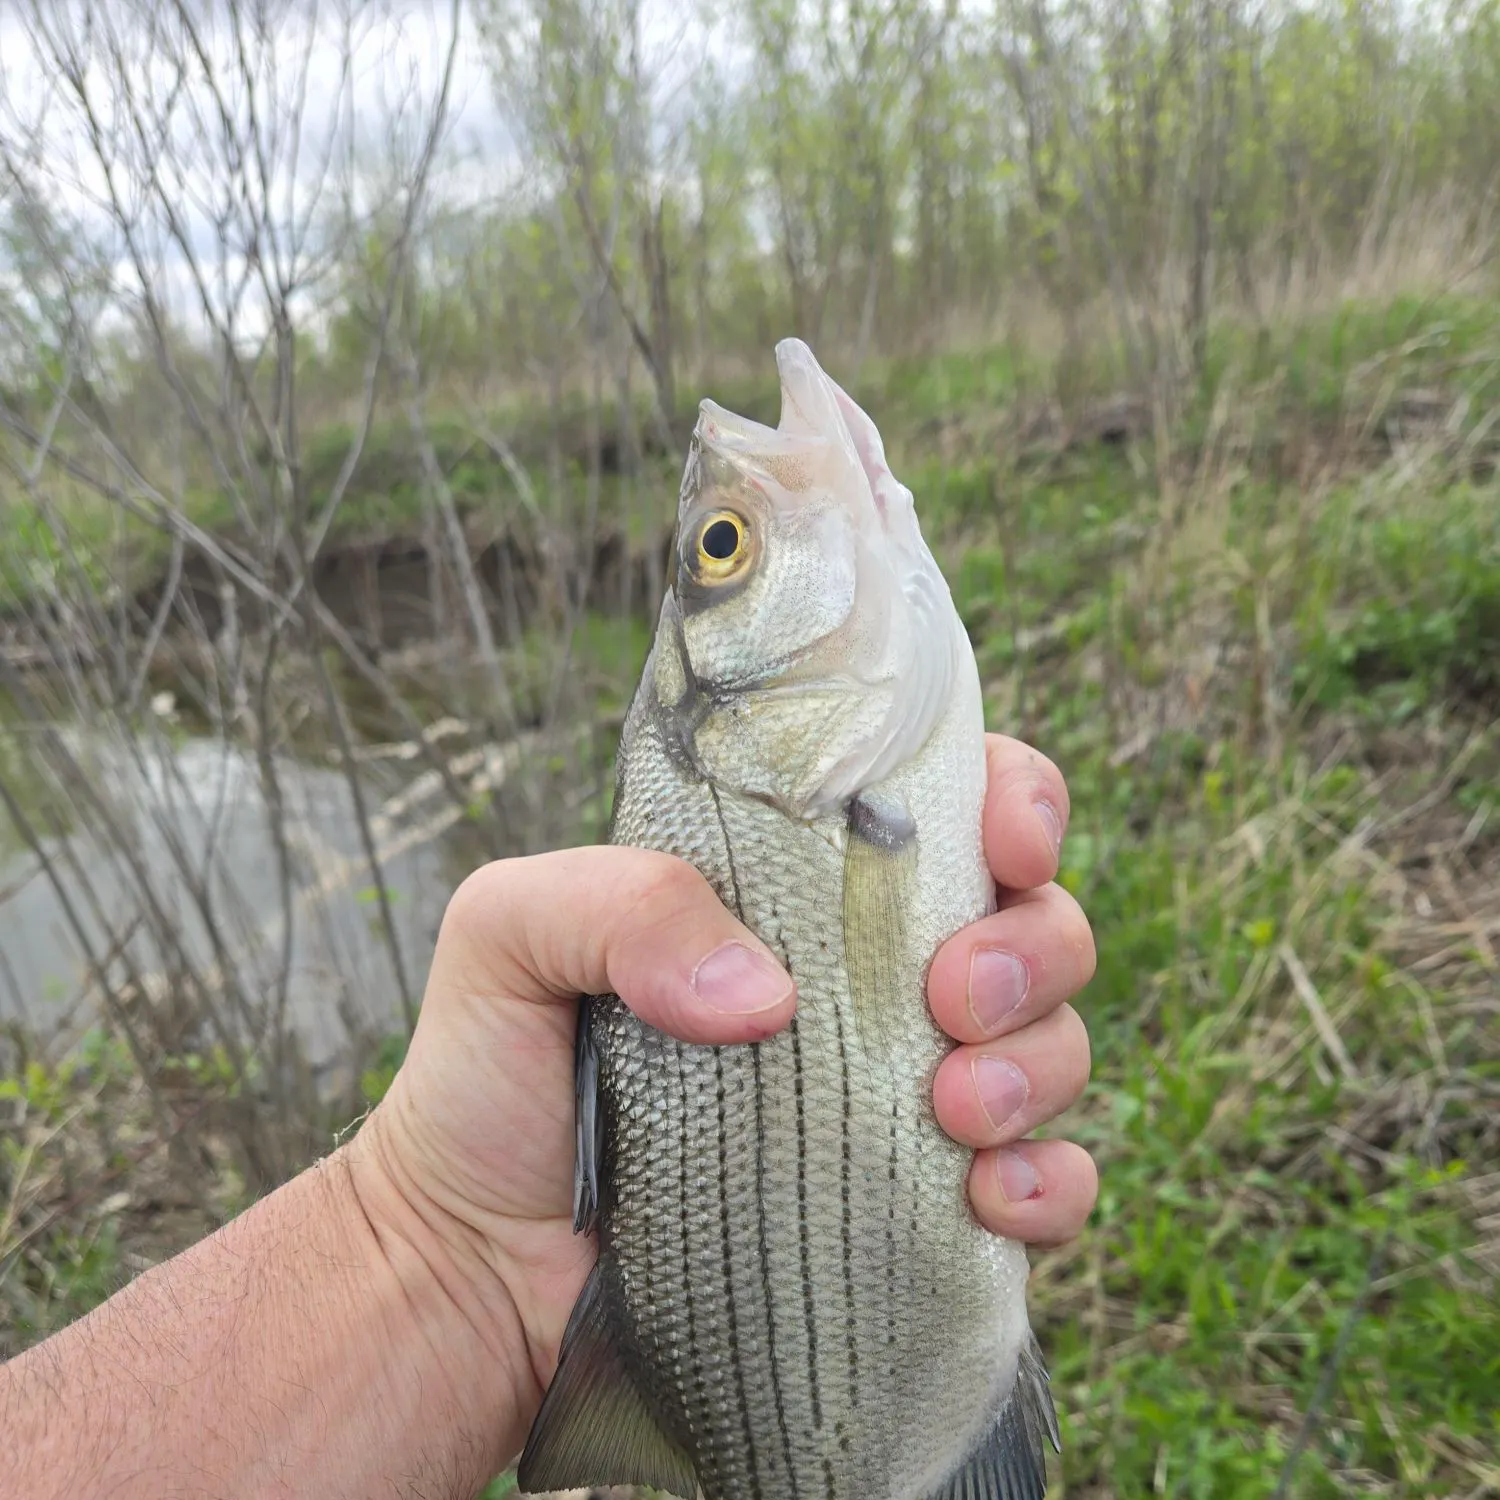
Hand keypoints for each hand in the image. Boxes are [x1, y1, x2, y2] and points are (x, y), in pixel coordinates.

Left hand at [350, 734, 1096, 1460]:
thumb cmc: (488, 1080)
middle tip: (953, 998)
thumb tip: (767, 992)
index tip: (1007, 843)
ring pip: (1055, 1044)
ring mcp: (901, 1097)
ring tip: (953, 1108)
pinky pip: (1048, 1185)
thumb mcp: (511, 933)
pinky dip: (1048, 1185)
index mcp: (795, 889)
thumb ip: (621, 902)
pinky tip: (988, 1197)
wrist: (474, 1268)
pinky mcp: (918, 1212)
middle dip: (1031, 947)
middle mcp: (869, 983)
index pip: (947, 807)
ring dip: (1038, 1066)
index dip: (1013, 803)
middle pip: (1034, 921)